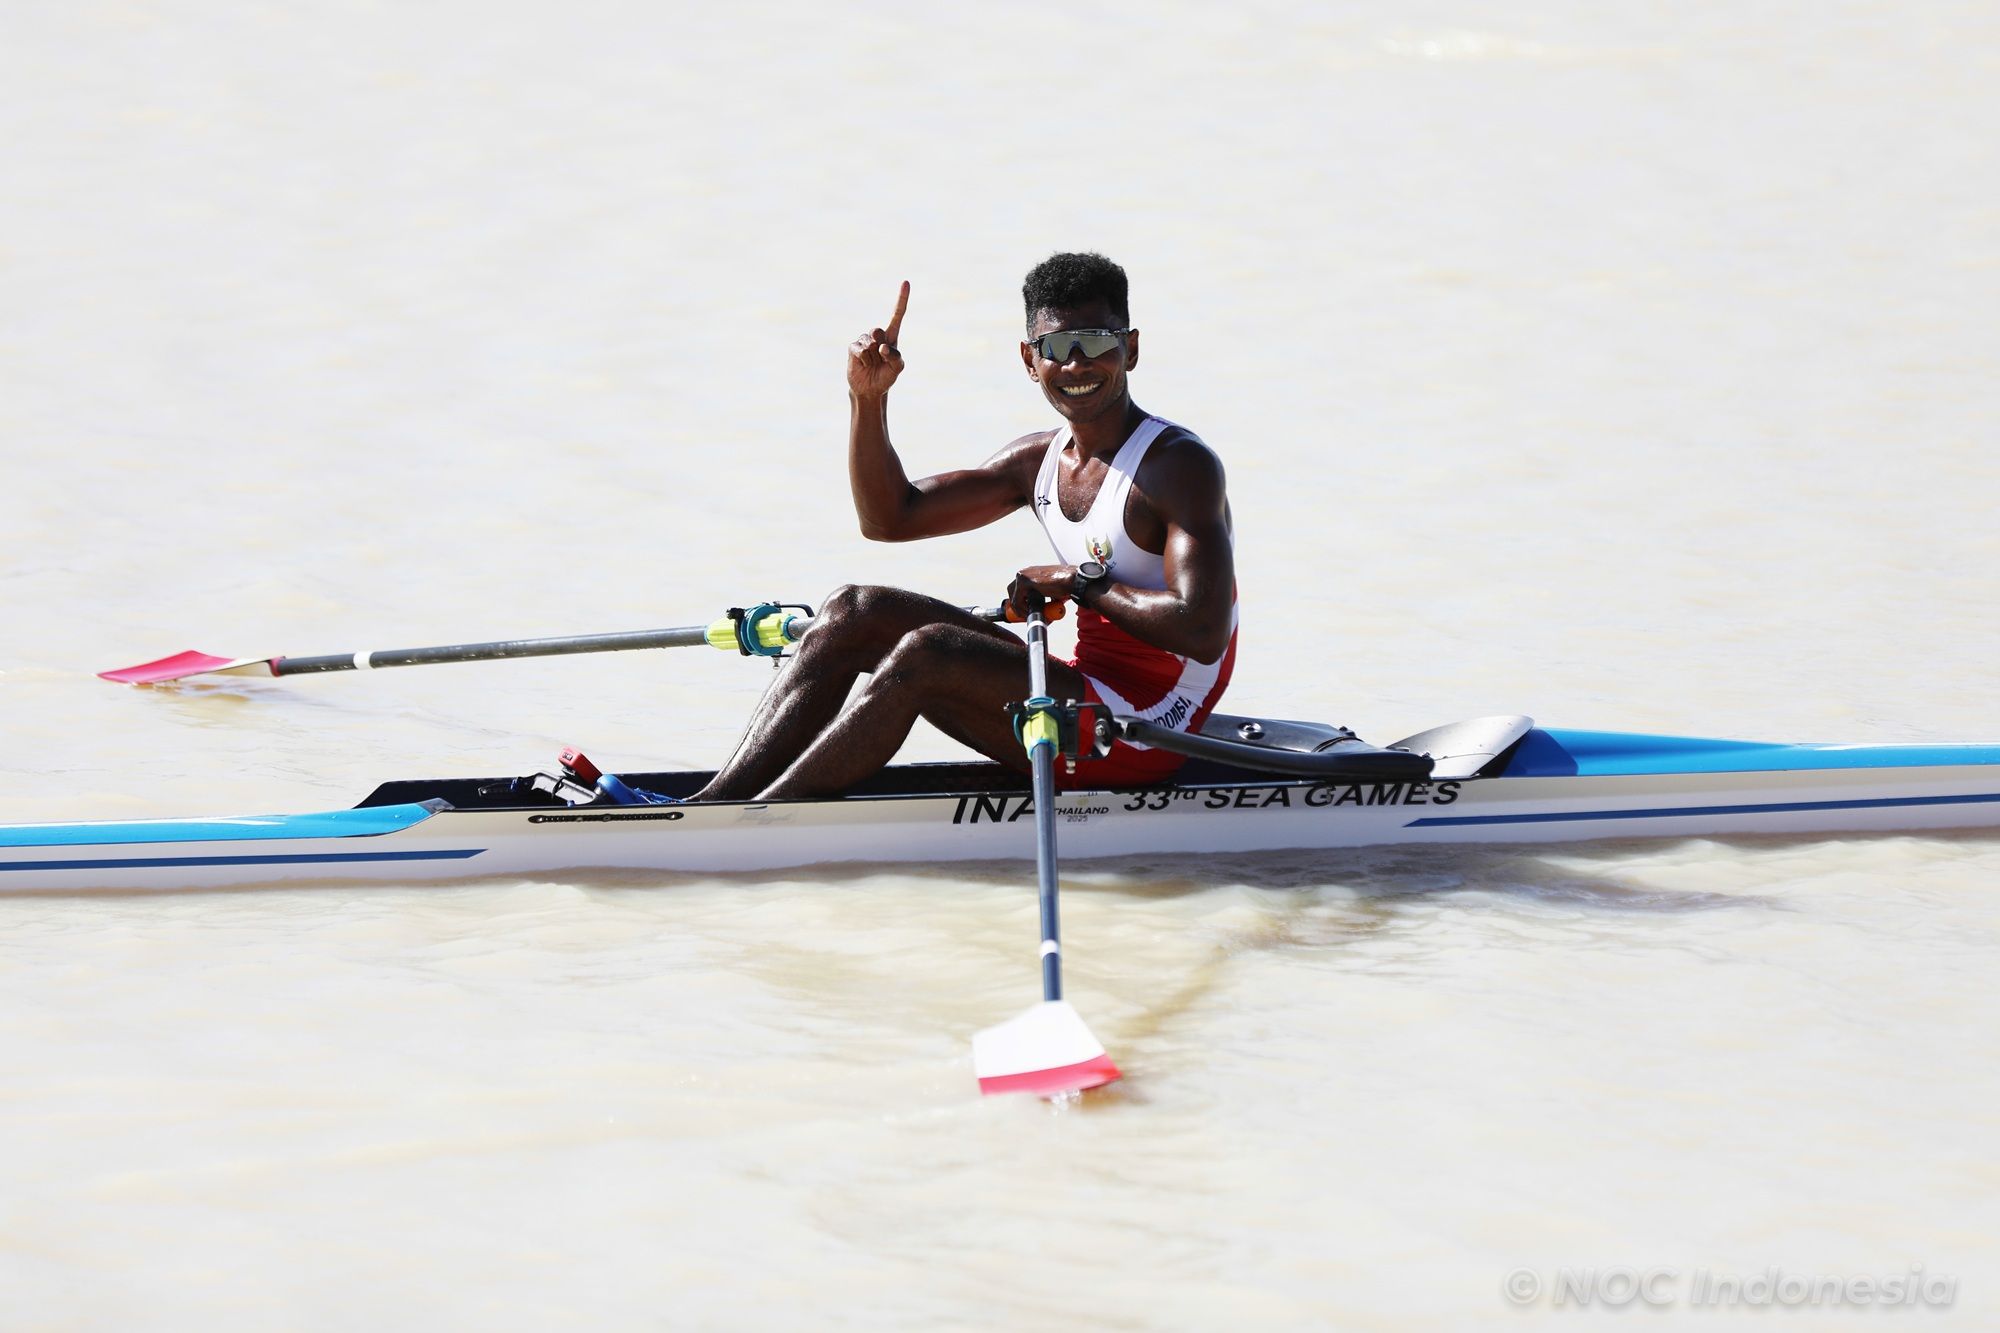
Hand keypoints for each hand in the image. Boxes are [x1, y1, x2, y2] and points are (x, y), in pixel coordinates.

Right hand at [847, 281, 908, 399]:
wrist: (870, 389)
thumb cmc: (886, 377)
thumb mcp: (897, 368)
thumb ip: (895, 357)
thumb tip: (883, 347)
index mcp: (892, 336)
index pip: (897, 315)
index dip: (901, 299)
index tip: (905, 282)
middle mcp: (877, 335)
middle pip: (879, 331)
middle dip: (881, 349)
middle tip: (880, 360)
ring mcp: (864, 340)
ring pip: (870, 343)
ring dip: (873, 358)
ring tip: (872, 364)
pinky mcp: (853, 347)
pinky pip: (861, 350)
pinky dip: (864, 360)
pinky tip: (864, 364)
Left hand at [1008, 564, 1074, 618]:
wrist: (1072, 580)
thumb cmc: (1064, 586)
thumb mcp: (1049, 592)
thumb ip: (1042, 597)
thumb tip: (1041, 611)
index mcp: (1029, 573)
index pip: (1017, 589)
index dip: (1019, 602)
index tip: (1025, 612)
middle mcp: (1024, 573)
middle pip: (1011, 592)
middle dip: (1016, 605)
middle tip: (1024, 615)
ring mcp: (1023, 576)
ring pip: (1013, 597)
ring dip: (1019, 609)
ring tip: (1028, 616)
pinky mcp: (1024, 582)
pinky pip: (1016, 600)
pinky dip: (1020, 609)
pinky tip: (1028, 613)